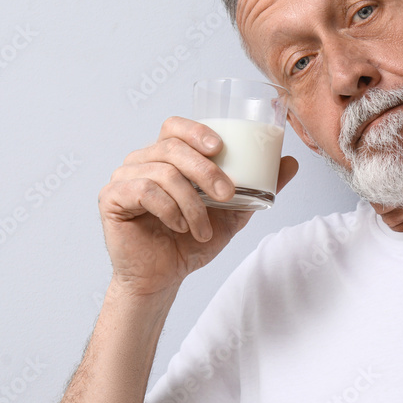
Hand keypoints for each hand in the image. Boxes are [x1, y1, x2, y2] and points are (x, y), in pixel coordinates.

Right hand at [98, 116, 297, 297]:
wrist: (164, 276)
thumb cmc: (192, 240)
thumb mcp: (233, 211)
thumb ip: (259, 186)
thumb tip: (291, 162)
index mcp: (167, 156)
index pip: (175, 126)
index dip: (196, 130)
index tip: (220, 148)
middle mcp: (142, 160)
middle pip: (172, 147)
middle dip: (206, 170)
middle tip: (227, 195)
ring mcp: (124, 177)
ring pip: (163, 172)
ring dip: (192, 203)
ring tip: (202, 228)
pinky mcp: (111, 198)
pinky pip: (144, 191)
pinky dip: (169, 209)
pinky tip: (180, 227)